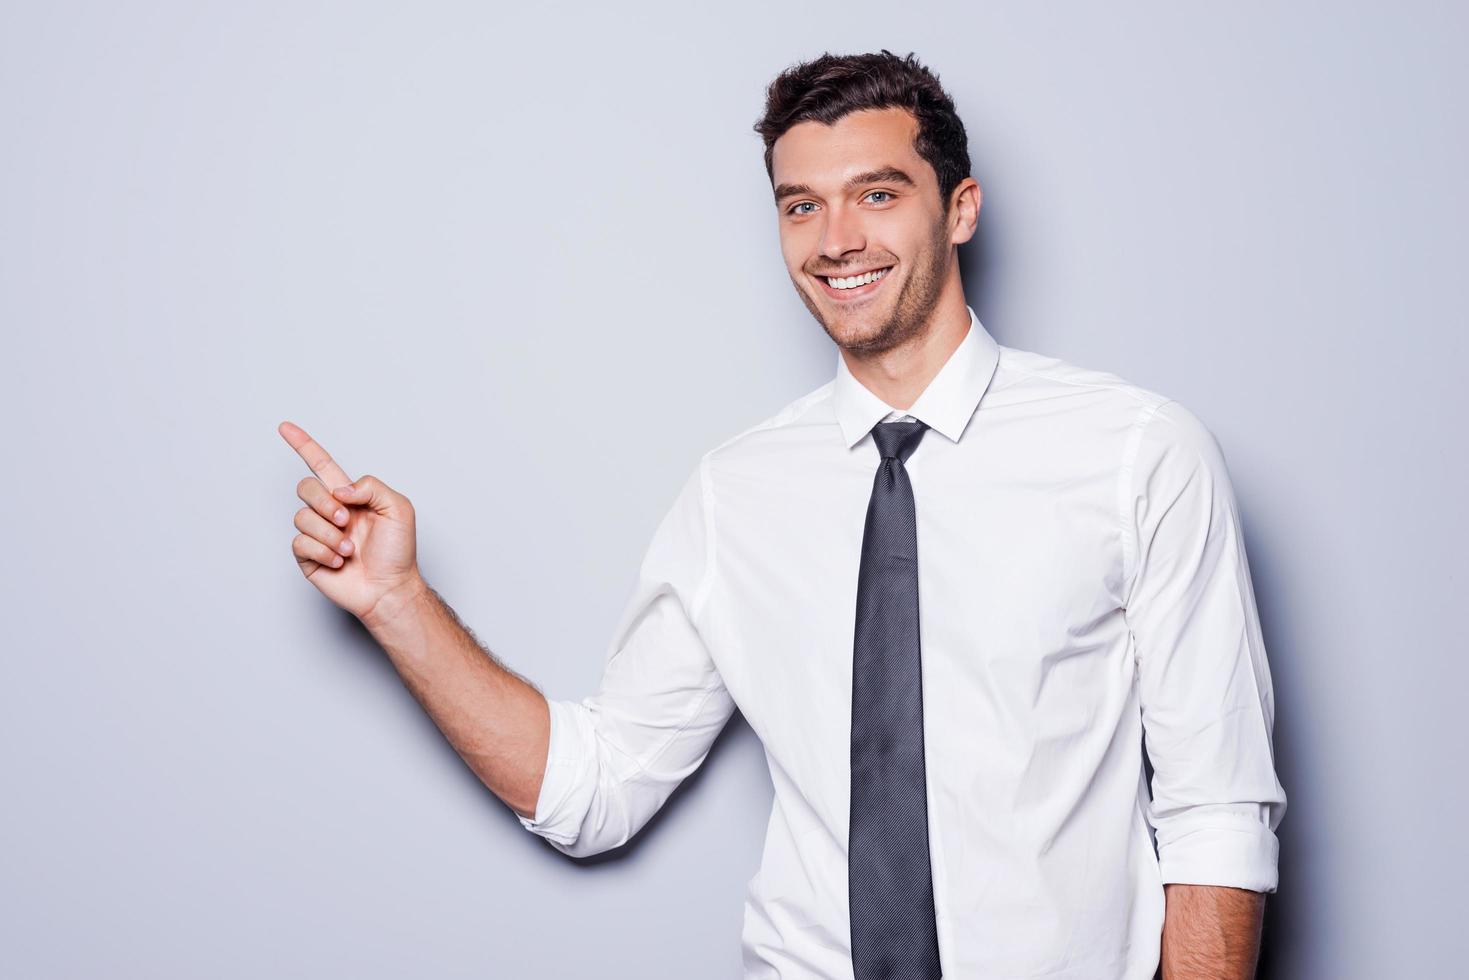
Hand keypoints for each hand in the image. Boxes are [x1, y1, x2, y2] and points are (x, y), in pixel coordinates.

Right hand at [278, 420, 423, 623]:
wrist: (390, 588)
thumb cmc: (398, 552)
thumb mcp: (398, 508)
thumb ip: (370, 486)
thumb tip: (339, 490)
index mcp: (350, 496)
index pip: (321, 464)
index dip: (303, 445)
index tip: (285, 427)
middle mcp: (330, 511)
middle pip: (306, 487)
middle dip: (324, 503)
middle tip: (346, 521)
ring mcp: (317, 534)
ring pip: (302, 517)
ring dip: (329, 534)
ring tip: (349, 549)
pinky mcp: (308, 557)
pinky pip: (300, 543)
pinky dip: (323, 551)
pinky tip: (339, 561)